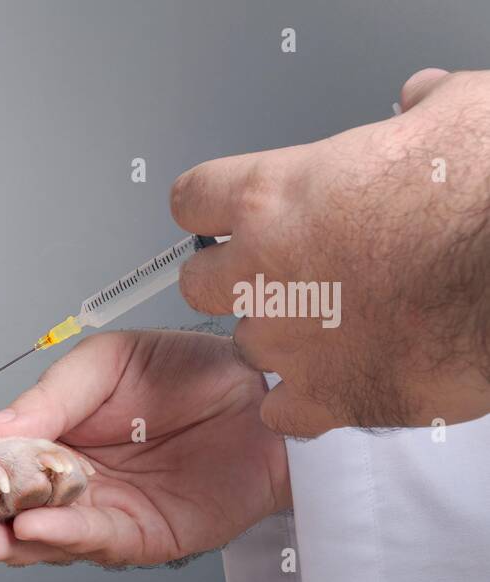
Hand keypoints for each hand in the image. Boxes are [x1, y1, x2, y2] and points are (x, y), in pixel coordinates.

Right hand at [0, 331, 290, 566]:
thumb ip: (48, 399)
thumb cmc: (189, 371)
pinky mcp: (141, 539)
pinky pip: (93, 541)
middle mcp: (64, 485)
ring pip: (35, 538)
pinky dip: (61, 538)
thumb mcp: (104, 364)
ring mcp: (98, 517)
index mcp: (46, 439)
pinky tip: (30, 530)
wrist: (267, 393)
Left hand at [171, 68, 489, 436]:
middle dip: (231, 280)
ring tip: (337, 323)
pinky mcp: (326, 397)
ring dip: (281, 338)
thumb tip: (418, 100)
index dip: (210, 206)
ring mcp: (289, 342)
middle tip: (281, 273)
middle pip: (199, 284)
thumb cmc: (489, 199)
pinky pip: (282, 411)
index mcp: (275, 197)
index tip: (225, 215)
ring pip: (247, 348)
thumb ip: (416, 111)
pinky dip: (305, 400)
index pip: (192, 200)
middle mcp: (264, 272)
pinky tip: (340, 378)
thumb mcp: (457, 115)